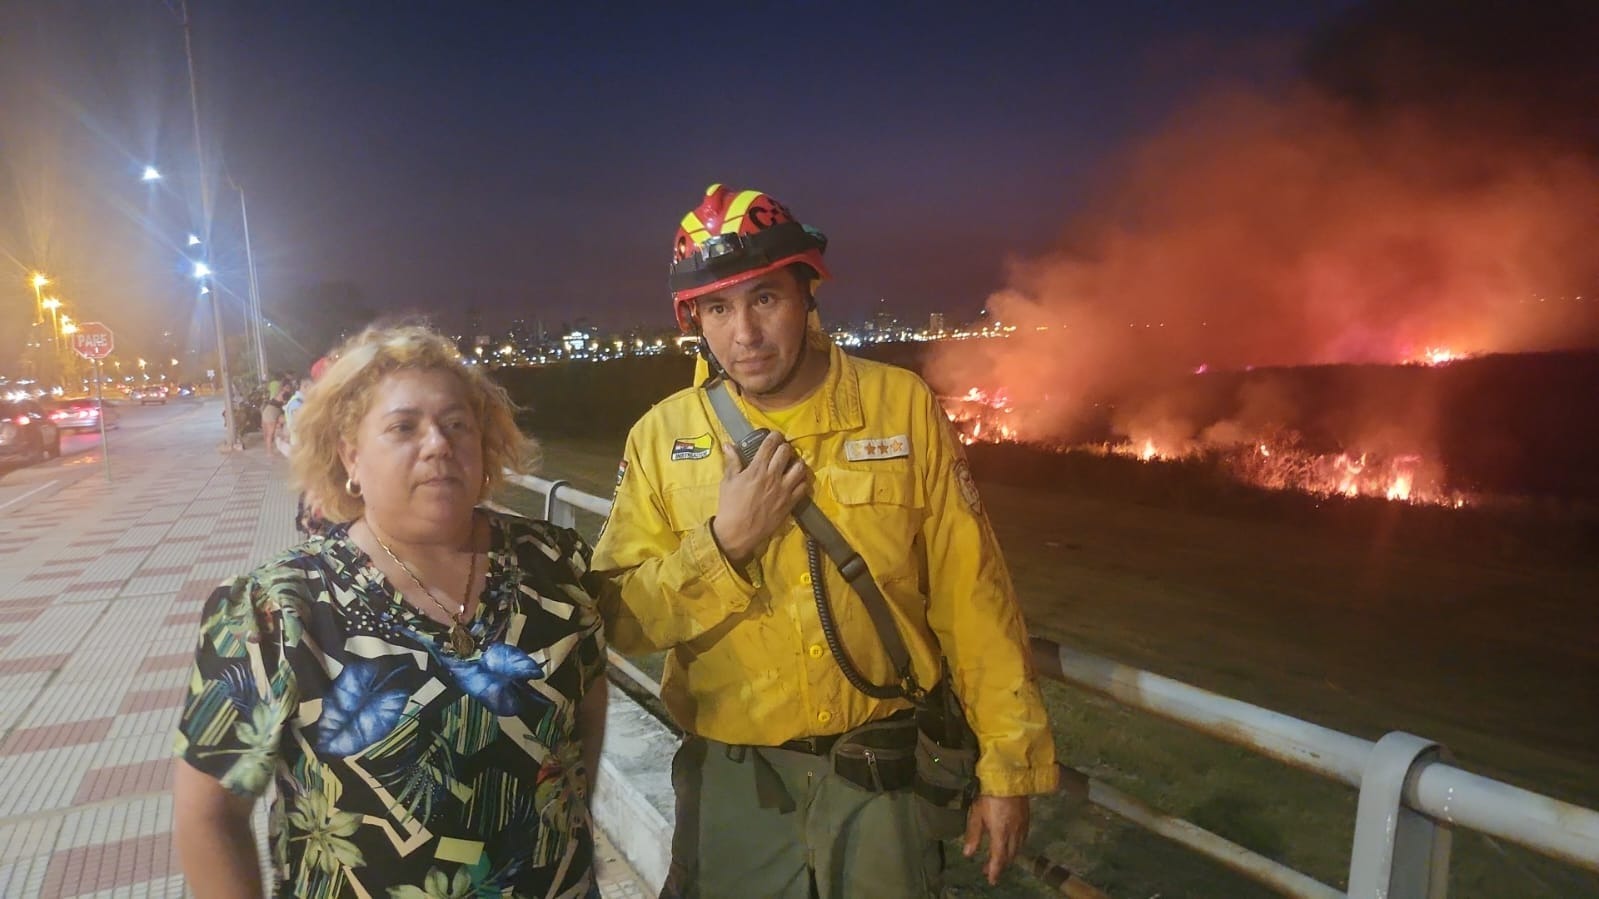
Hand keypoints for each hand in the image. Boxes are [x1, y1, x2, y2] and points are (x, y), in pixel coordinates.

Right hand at [710, 432, 807, 566]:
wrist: (738, 531)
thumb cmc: (730, 505)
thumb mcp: (728, 481)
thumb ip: (732, 461)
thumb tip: (728, 444)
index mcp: (757, 469)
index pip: (770, 445)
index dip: (774, 436)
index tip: (774, 435)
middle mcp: (773, 476)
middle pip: (786, 452)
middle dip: (785, 447)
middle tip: (782, 449)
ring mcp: (784, 490)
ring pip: (800, 468)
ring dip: (797, 462)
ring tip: (792, 464)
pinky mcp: (790, 503)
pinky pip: (803, 487)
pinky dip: (802, 481)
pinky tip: (797, 480)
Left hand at [963, 794, 1029, 884]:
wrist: (1010, 775)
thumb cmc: (989, 794)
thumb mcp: (977, 813)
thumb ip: (973, 834)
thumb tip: (968, 854)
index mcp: (1001, 833)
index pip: (999, 858)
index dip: (995, 870)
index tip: (991, 880)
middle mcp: (1014, 833)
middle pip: (1009, 856)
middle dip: (1000, 865)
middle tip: (989, 870)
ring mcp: (1022, 826)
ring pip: (1017, 849)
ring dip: (1008, 857)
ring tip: (998, 859)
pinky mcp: (1027, 819)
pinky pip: (1022, 839)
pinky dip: (1015, 847)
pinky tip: (1010, 845)